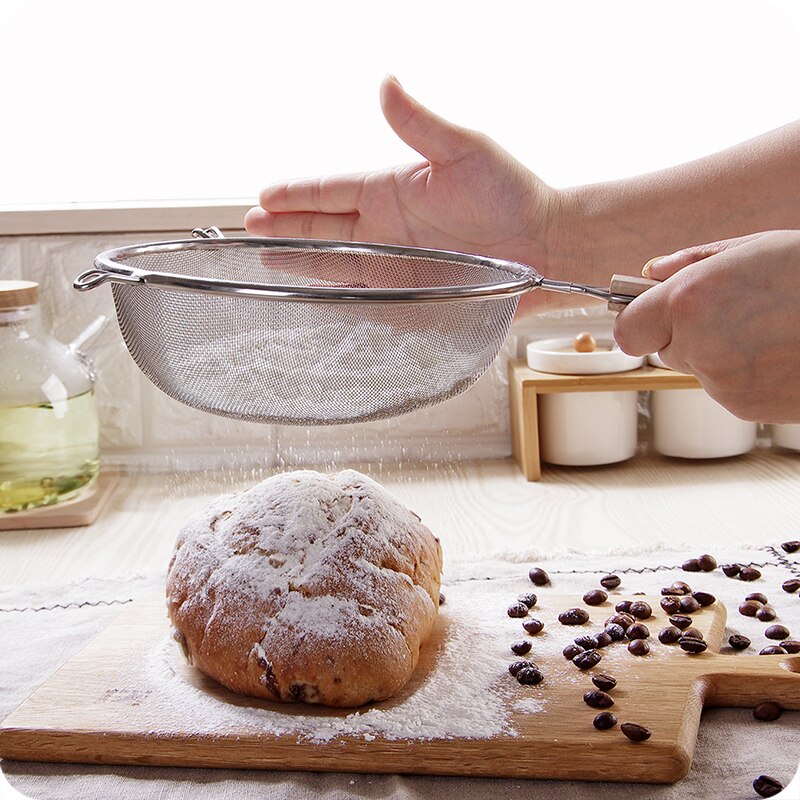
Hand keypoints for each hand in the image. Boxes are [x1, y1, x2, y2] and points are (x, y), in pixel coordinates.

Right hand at [245, 76, 567, 312]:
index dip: (295, 193)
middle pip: (322, 226)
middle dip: (285, 227)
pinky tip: (314, 295)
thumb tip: (386, 82)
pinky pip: (363, 292)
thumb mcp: (465, 150)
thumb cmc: (512, 194)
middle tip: (248, 228)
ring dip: (301, 261)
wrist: (546, 244)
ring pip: (335, 261)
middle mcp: (386, 226)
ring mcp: (395, 260)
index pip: (330, 190)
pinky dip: (336, 295)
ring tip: (267, 259)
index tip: (262, 196)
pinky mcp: (410, 290)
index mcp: (391, 188)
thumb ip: (420, 124)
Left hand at [614, 230, 799, 421]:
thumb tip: (650, 273)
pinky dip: (742, 374)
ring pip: (697, 368)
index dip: (639, 320)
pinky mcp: (743, 407)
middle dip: (685, 332)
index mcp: (690, 301)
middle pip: (663, 349)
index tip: (653, 313)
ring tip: (767, 329)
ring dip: (717, 352)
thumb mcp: (752, 248)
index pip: (627, 329)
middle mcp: (698, 345)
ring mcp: (721, 382)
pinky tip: (778, 352)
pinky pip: (725, 388)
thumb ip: (690, 262)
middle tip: (732, 312)